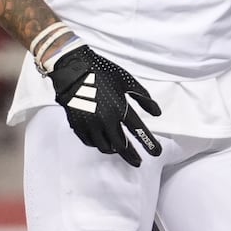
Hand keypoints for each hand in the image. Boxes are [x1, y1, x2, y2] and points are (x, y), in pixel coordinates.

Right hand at [48, 46, 162, 166]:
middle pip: (121, 146)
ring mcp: (89, 124)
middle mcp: (105, 120)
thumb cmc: (103, 73)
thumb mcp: (128, 82)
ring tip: (122, 150)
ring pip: (104, 147)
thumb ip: (144, 98)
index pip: (138, 131)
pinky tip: (105, 142)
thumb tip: (157, 113)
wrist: (73, 69)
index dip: (149, 144)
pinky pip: (90, 142)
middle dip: (131, 156)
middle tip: (138, 162)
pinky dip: (99, 144)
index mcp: (120, 109)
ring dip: (115, 151)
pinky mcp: (77, 125)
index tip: (157, 153)